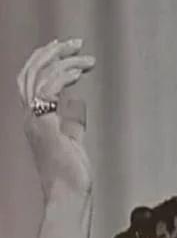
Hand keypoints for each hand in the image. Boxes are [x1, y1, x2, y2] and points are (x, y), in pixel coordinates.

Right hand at [16, 38, 95, 203]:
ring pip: (38, 77)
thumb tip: (77, 101)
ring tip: (86, 58)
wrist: (68, 195)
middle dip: (51, 53)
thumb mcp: (73, 139)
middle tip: (75, 42)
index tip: (62, 47)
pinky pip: (49, 90)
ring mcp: (35, 122)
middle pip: (30, 73)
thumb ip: (73, 120)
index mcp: (34, 119)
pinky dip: (64, 76)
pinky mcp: (45, 126)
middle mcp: (30, 118)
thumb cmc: (71, 173)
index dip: (42, 60)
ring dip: (62, 61)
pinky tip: (80, 71)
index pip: (31, 81)